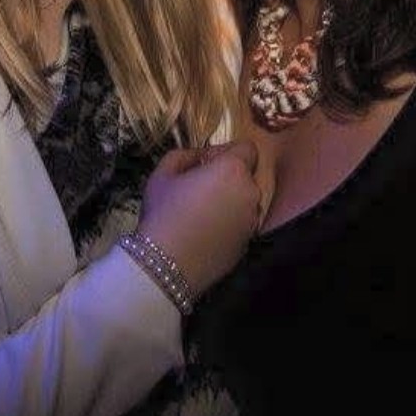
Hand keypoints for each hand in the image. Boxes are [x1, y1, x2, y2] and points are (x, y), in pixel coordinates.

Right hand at [136, 140, 260, 298]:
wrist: (166, 266)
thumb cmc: (164, 212)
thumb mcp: (163, 173)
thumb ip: (186, 154)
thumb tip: (200, 156)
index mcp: (233, 170)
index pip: (247, 148)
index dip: (226, 152)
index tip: (204, 165)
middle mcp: (251, 193)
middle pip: (245, 176)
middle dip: (226, 178)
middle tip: (198, 190)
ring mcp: (252, 222)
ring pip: (244, 202)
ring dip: (229, 202)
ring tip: (200, 216)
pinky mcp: (248, 245)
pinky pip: (241, 225)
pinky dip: (228, 225)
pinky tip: (204, 235)